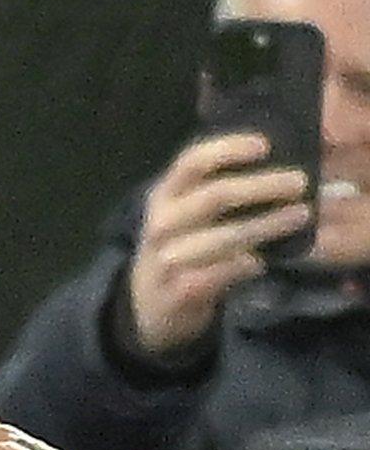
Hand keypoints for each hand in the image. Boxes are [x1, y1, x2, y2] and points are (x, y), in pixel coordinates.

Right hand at [128, 133, 311, 357]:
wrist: (148, 304)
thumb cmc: (180, 247)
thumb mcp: (185, 213)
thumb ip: (216, 189)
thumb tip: (274, 162)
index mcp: (165, 195)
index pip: (192, 162)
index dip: (227, 150)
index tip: (265, 145)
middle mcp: (162, 223)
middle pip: (213, 196)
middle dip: (261, 186)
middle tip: (300, 182)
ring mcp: (166, 258)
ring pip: (221, 238)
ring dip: (265, 225)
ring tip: (300, 216)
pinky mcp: (178, 290)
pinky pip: (218, 274)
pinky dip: (244, 265)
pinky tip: (261, 262)